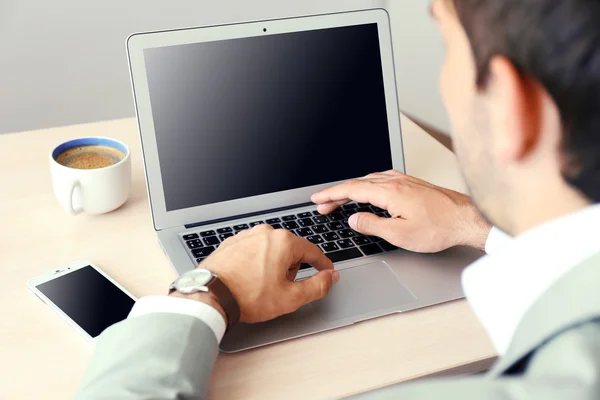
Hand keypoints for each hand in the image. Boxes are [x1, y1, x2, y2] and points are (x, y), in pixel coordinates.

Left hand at [199, 225, 338, 323]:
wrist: (211, 295)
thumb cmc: (247, 296)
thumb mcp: (290, 297)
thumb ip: (317, 286)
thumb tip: (330, 278)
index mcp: (283, 242)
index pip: (313, 251)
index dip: (323, 265)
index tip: (326, 272)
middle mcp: (265, 233)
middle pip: (291, 250)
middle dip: (292, 268)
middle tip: (281, 289)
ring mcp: (247, 236)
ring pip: (272, 249)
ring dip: (274, 265)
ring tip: (262, 286)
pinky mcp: (232, 243)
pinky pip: (254, 250)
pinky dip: (256, 263)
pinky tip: (250, 279)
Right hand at [311, 170, 490, 252]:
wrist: (468, 219)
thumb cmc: (440, 227)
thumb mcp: (401, 234)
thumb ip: (373, 225)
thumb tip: (354, 219)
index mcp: (390, 192)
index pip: (352, 189)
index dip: (331, 194)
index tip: (318, 199)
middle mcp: (396, 181)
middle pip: (358, 183)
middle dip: (338, 193)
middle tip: (324, 205)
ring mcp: (405, 180)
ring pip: (369, 180)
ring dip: (352, 189)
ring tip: (341, 201)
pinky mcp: (412, 183)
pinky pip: (381, 180)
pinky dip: (367, 185)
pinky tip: (368, 191)